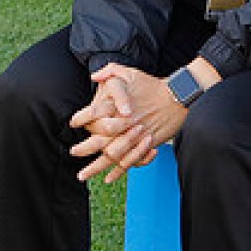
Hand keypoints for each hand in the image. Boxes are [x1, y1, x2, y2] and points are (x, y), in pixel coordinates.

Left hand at [69, 69, 161, 183]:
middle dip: (84, 148)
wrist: (177, 96)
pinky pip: (131, 161)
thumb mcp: (130, 72)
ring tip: (83, 175)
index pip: (95, 114)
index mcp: (118, 106)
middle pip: (100, 139)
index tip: (73, 123)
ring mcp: (136, 136)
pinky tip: (108, 179)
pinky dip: (119, 171)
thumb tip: (94, 76)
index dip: (82, 118)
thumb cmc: (152, 85)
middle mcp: (125, 123)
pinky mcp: (147, 144)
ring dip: (96, 167)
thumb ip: (110, 71)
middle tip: (73, 152)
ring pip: (113, 155)